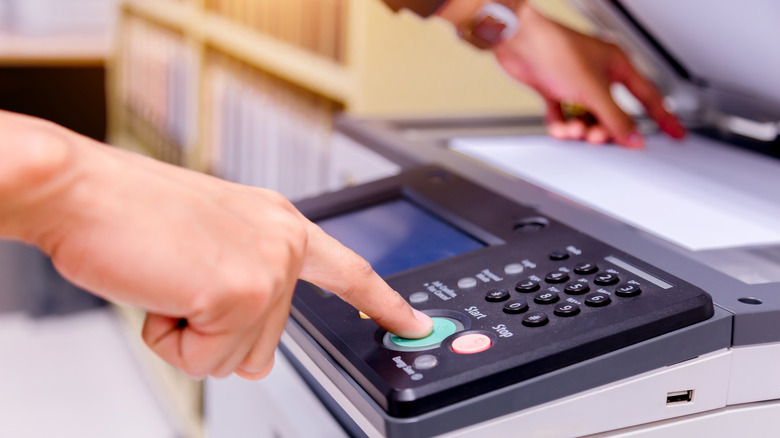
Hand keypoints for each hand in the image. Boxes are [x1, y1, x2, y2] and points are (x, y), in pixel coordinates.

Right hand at [0, 112, 432, 379]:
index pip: (348, 271)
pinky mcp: (240, 293)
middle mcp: (282, 242)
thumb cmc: (130, 211)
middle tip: (180, 285)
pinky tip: (160, 293)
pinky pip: (206, 361)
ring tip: (168, 283)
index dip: (383, 302)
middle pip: (271, 343)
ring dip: (191, 337)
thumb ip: (247, 288)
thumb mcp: (210, 244)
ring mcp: (268, 268)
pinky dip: (171, 342)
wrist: (81, 191)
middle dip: (217, 334)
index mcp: (278, 223)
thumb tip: (256, 355)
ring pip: (238, 358)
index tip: (413, 322)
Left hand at [493, 5, 685, 147]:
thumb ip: (615, 117)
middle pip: (612, 114)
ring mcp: (575, 83)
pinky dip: (561, 125)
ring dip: (580, 129)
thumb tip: (633, 138)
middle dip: (604, 129)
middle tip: (598, 137)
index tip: (676, 134)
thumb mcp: (593, 90)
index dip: (663, 117)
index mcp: (617, 66)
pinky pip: (564, 116)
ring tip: (573, 129)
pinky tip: (559, 127)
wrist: (518, 42)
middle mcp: (598, 74)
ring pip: (586, 118)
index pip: (648, 96)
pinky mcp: (554, 89)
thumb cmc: (555, 50)